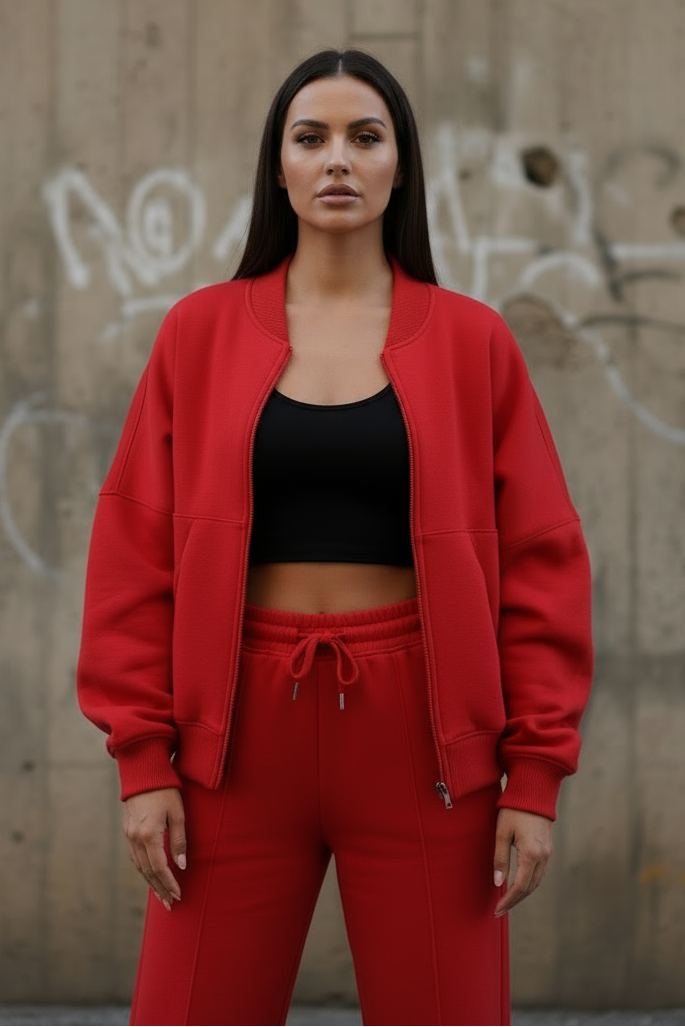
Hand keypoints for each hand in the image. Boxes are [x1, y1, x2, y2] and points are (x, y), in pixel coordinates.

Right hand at [123, 787, 185, 911]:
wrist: (143, 773)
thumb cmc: (165, 790)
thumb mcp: (177, 813)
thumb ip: (179, 840)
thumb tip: (181, 865)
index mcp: (148, 835)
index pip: (160, 867)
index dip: (170, 883)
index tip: (179, 894)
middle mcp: (135, 838)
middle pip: (148, 872)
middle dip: (160, 889)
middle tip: (170, 904)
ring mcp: (128, 836)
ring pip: (139, 867)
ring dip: (151, 883)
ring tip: (162, 896)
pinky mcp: (127, 832)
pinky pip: (134, 857)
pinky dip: (143, 870)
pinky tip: (151, 876)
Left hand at [493, 807, 552, 916]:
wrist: (534, 791)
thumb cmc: (514, 810)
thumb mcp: (502, 832)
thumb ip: (500, 858)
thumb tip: (498, 883)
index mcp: (531, 854)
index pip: (520, 886)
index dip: (508, 900)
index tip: (497, 909)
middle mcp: (543, 857)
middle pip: (530, 888)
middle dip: (515, 901)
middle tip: (500, 910)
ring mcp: (548, 853)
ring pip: (537, 882)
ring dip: (523, 894)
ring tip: (508, 901)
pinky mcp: (548, 849)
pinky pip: (540, 873)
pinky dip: (529, 883)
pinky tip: (519, 885)